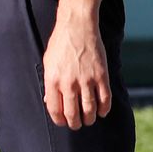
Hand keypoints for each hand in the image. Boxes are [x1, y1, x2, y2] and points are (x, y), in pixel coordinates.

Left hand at [42, 10, 112, 129]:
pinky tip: (102, 112)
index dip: (59, 120)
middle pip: (73, 114)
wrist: (77, 27)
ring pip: (89, 109)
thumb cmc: (60, 45)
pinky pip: (105, 99)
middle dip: (75, 123)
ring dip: (90, 119)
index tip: (63, 122)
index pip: (55, 110)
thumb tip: (50, 102)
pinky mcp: (101, 76)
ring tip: (89, 120)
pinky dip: (104, 109)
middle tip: (77, 124)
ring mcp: (86, 80)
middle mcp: (68, 83)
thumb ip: (49, 83)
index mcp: (52, 80)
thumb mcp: (48, 63)